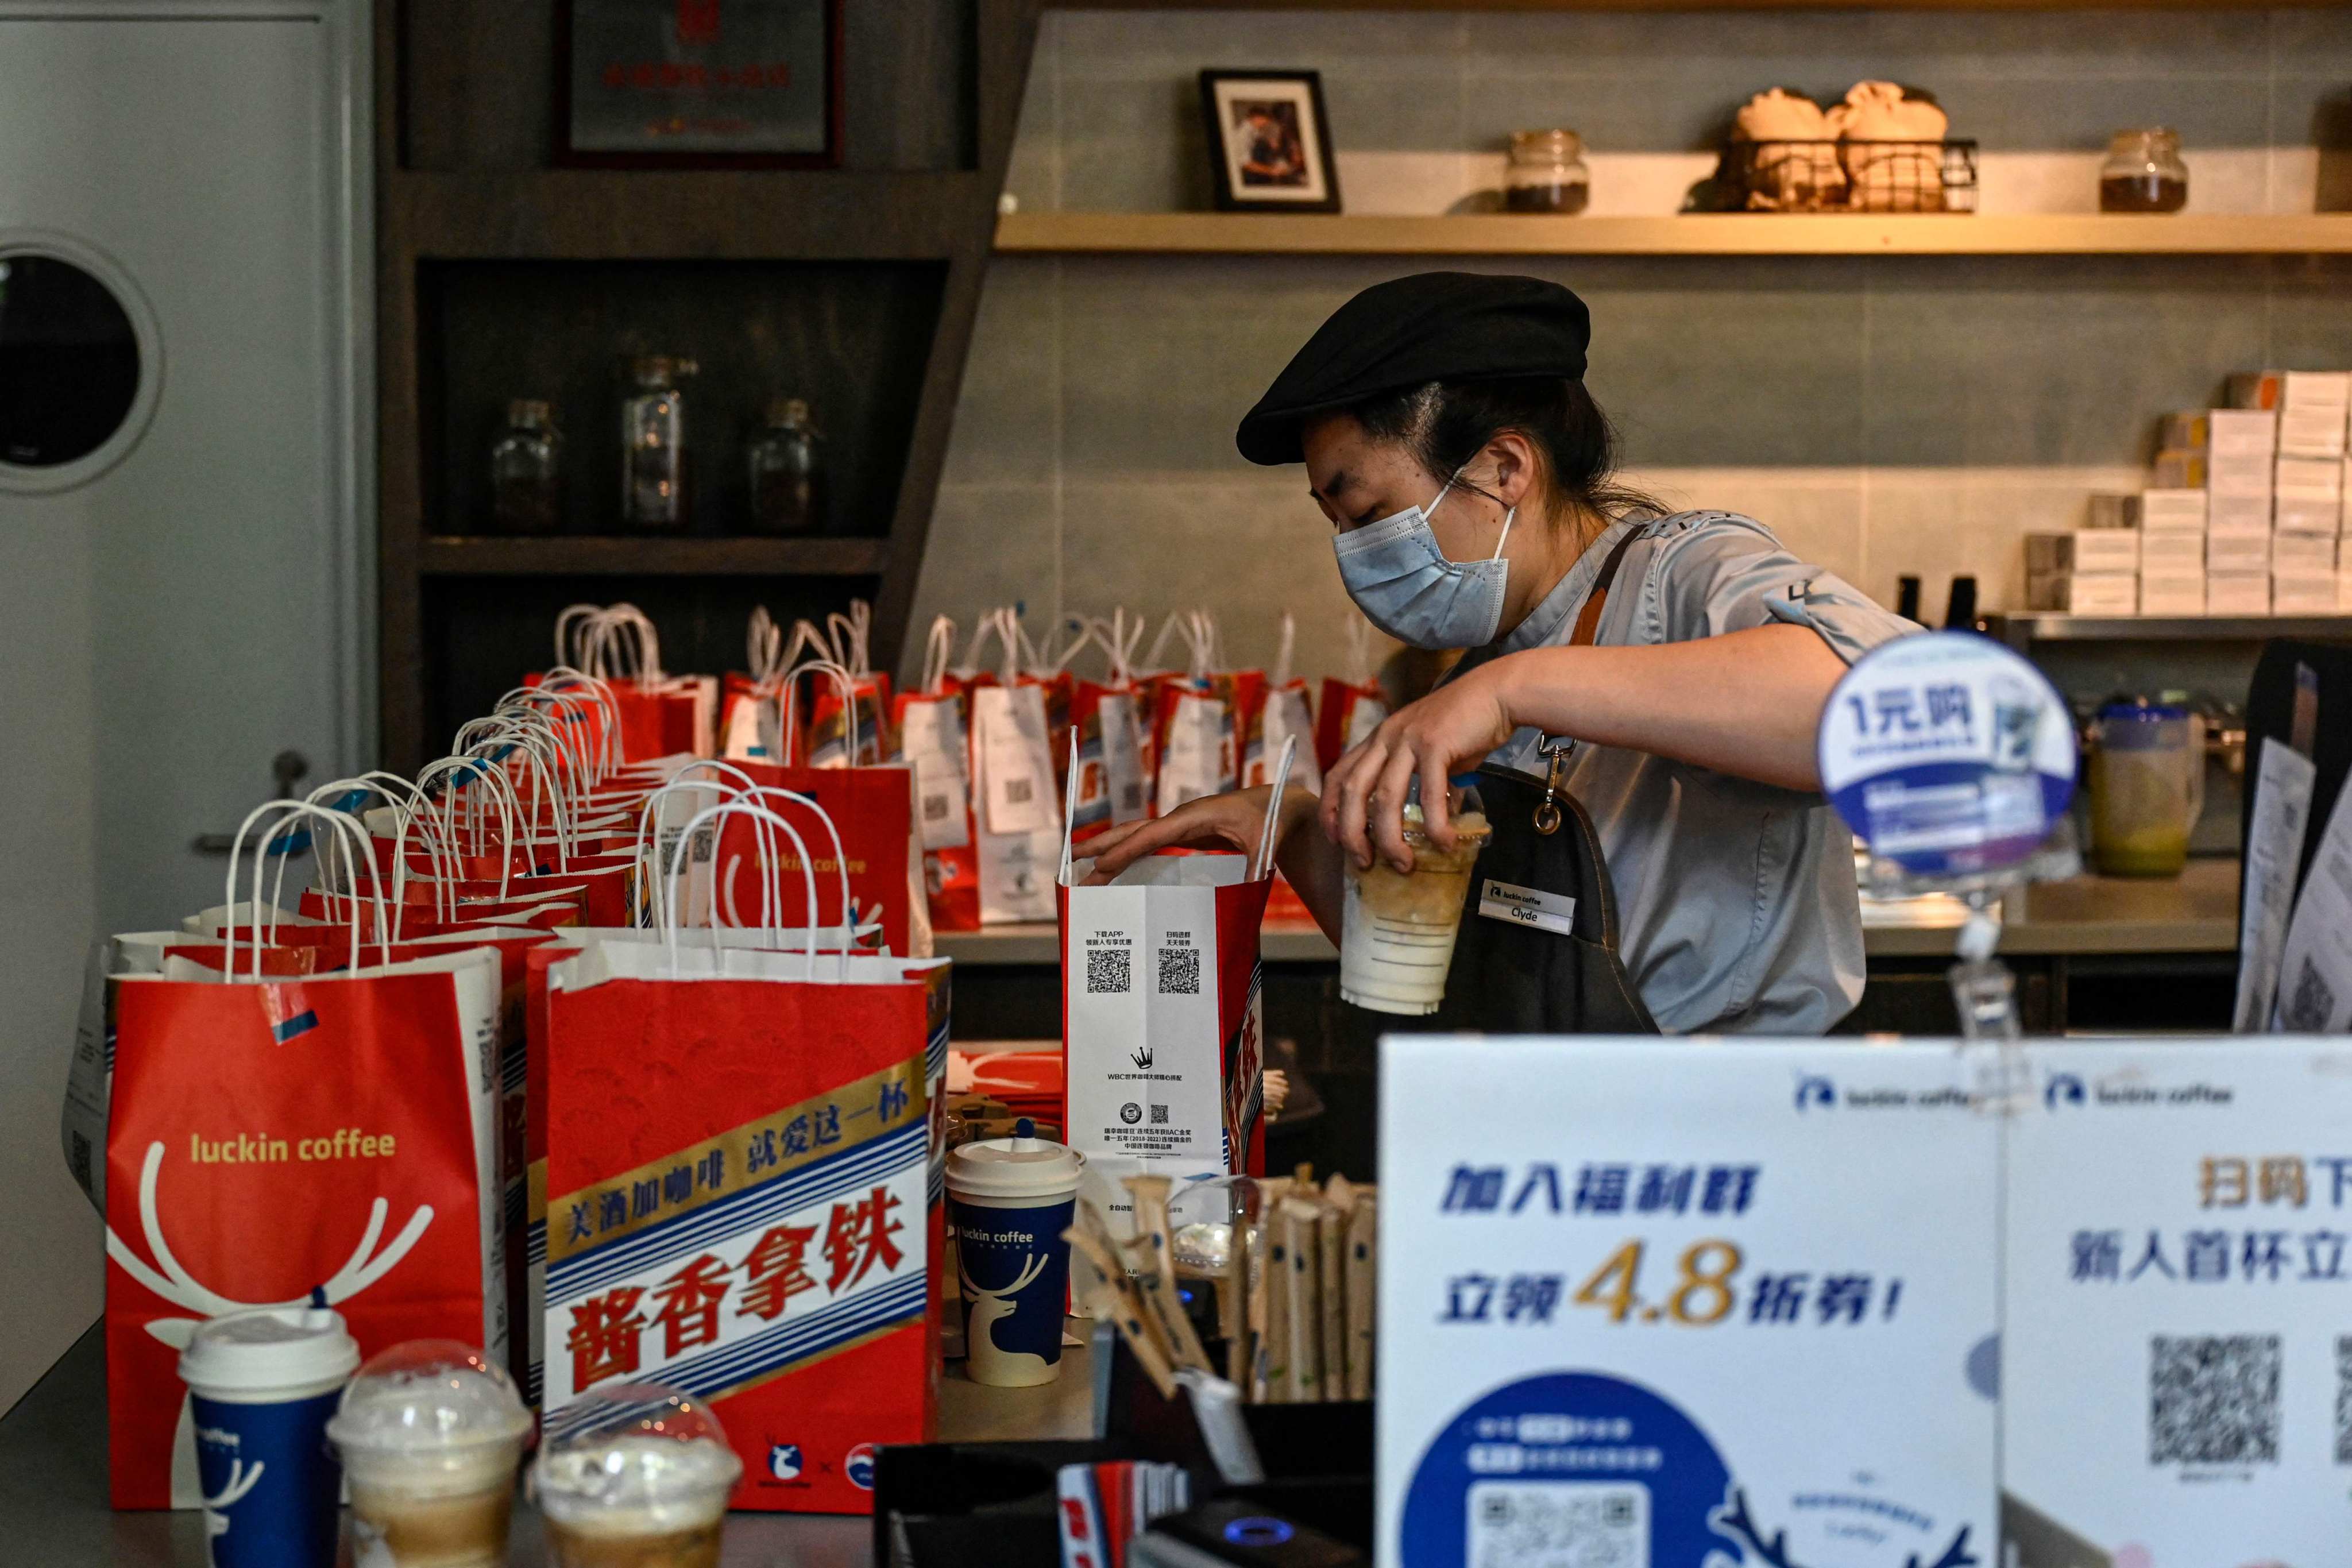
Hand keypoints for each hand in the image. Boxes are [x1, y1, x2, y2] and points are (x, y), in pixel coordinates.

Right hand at [1080, 786, 1317, 883]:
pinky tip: (1117, 871)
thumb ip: (1252, 864)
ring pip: (1137, 837)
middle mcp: (1183, 819)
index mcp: (1196, 815)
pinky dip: (1129, 855)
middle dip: (1102, 845)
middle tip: (1071, 861)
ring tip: (1083, 870)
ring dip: (1110, 851)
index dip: (1126, 850)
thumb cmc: (1273, 821)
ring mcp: (1182, 827)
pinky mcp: (1186, 836)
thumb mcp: (1265, 843)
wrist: (1283, 807)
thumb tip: (1244, 888)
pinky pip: (1150, 844)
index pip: (1153, 833)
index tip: (1101, 865)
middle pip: (1134, 830)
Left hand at [1322, 658, 1516, 872]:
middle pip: (1353, 790)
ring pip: (1386, 797)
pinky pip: (1429, 794)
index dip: (1330, 810)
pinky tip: (1445, 843)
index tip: (1335, 839)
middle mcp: (1386, 737)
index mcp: (1379, 738)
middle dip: (1352, 832)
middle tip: (1363, 862)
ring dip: (1390, 837)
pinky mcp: (1435, 745)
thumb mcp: (1432, 753)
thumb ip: (1423, 783)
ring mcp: (1408, 739)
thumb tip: (1433, 821)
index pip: (1339, 775)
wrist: (1496, 693)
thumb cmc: (1465, 724)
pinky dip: (1435, 824)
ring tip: (1403, 864)